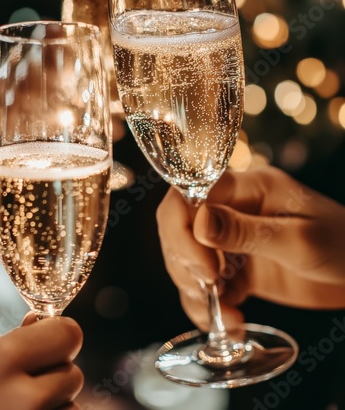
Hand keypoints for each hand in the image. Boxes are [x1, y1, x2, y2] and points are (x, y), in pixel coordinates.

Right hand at [0, 314, 83, 409]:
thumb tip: (54, 325)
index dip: (61, 336)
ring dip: (56, 406)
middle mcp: (22, 398)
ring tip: (19, 406)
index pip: (71, 334)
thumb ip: (21, 339)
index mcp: (3, 359)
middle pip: (74, 374)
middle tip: (24, 383)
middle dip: (54, 375)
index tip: (50, 341)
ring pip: (72, 408)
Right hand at [156, 166, 344, 329]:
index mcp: (247, 188)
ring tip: (222, 312)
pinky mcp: (234, 267)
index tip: (204, 268)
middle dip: (184, 260)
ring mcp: (230, 238)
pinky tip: (228, 320)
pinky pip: (203, 283)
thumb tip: (198, 223)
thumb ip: (247, 231)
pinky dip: (207, 306)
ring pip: (185, 255)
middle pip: (179, 224)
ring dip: (192, 287)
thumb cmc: (344, 247)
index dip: (182, 229)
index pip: (189, 194)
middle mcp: (232, 209)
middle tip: (209, 290)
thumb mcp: (300, 240)